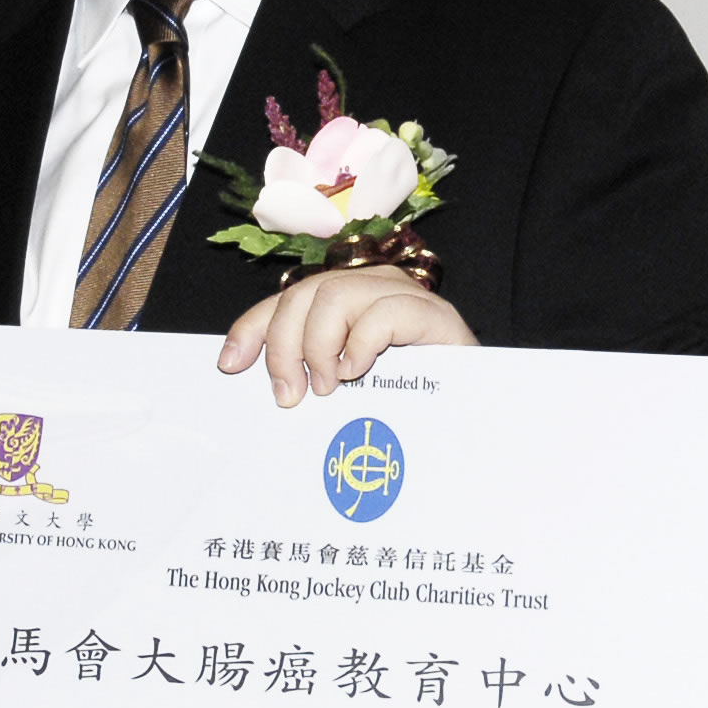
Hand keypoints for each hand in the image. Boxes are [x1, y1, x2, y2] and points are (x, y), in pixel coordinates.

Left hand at [217, 267, 472, 407]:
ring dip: (318, 344)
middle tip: (288, 394)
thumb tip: (264, 388)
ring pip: (337, 292)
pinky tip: (357, 372)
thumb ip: (313, 378)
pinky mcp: (434, 316)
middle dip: (282, 343)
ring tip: (327, 386)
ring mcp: (405, 298)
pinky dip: (360, 343)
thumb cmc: (412, 410)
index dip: (253, 327)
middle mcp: (373, 289)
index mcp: (347, 304)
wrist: (477, 419)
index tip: (229, 365)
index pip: (287, 300)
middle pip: (305, 292)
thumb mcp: (348, 393)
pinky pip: (384, 311)